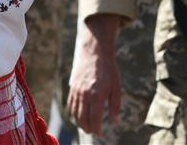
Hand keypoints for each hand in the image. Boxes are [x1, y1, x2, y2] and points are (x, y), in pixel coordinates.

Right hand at [67, 15, 121, 136]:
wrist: (94, 52)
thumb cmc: (108, 69)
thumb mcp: (116, 87)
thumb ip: (115, 105)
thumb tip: (115, 121)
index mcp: (97, 96)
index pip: (94, 119)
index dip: (97, 129)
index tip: (100, 134)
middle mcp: (85, 95)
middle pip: (82, 119)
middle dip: (87, 128)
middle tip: (92, 131)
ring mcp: (76, 91)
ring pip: (74, 113)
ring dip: (79, 122)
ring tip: (85, 126)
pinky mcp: (72, 87)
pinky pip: (70, 104)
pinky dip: (73, 112)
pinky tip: (78, 115)